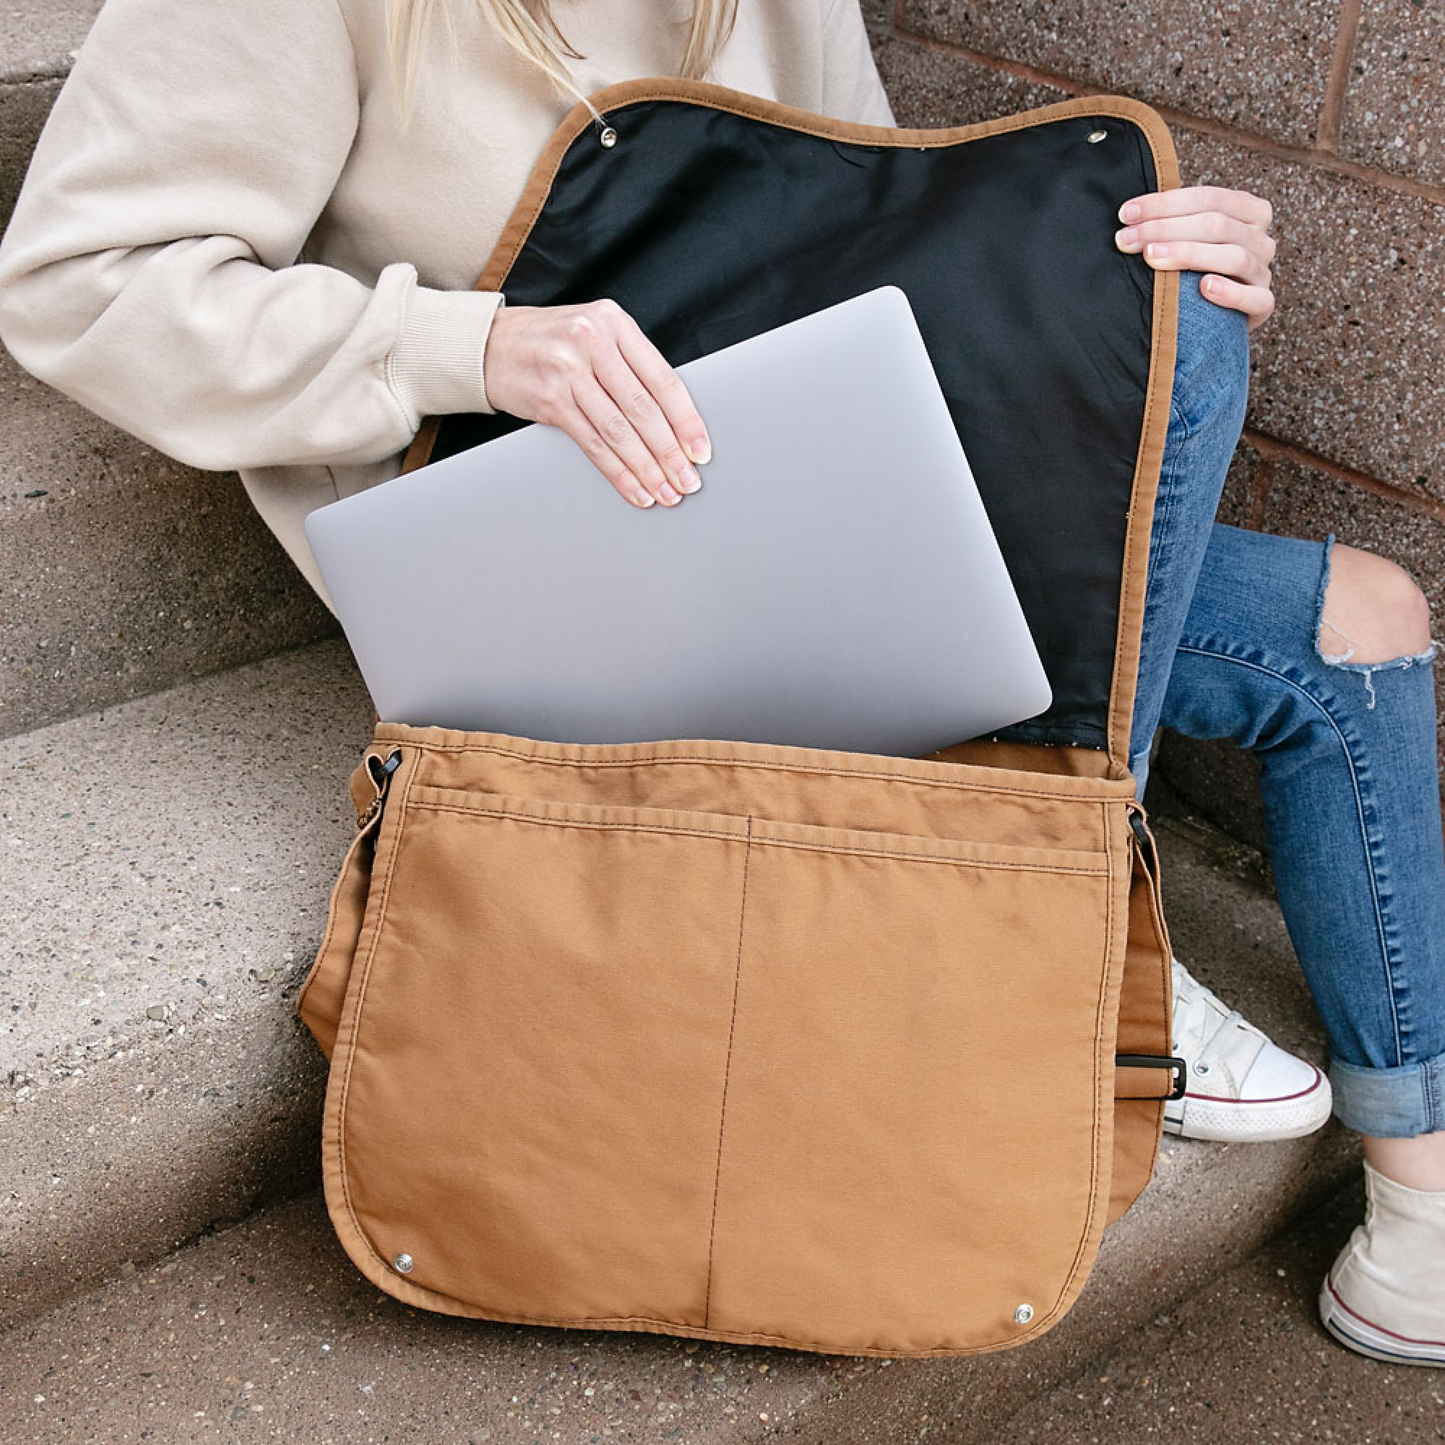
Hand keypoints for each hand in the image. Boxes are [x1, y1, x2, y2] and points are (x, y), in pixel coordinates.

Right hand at [482, 299, 710, 507]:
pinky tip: (634, 488)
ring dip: (647, 468)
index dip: (686, 420)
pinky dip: (618, 472)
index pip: (662, 379)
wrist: (487, 344)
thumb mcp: (594, 335)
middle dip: (670, 452)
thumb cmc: (550, 342)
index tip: (700, 450)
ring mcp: (568, 370)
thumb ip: (629, 365)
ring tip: (666, 491)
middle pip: (643, 408)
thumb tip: (674, 421)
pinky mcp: (550, 400)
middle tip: (688, 480)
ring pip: (619, 431)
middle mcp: (592, 341)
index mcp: (614, 322)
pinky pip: (593, 444)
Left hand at [1114, 185, 1276, 330]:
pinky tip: (1204, 288)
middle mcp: (1260, 239)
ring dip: (1188, 254)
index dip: (1165, 203)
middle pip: (1216, 225)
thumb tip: (1127, 214)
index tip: (1125, 213)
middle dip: (1164, 229)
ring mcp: (1262, 272)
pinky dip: (1230, 292)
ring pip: (1233, 256)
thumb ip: (1172, 222)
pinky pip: (1255, 298)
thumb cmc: (1192, 273)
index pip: (1208, 198)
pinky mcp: (1263, 305)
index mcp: (1248, 212)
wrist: (1213, 320)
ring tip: (1151, 257)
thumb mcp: (1187, 240)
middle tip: (1126, 239)